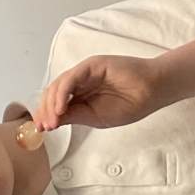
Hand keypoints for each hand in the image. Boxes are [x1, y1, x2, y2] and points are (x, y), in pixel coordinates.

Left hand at [36, 54, 168, 130]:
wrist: (152, 92)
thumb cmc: (130, 104)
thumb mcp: (96, 117)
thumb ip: (74, 116)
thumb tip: (52, 120)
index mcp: (81, 94)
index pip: (56, 102)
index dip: (47, 114)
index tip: (42, 129)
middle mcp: (80, 81)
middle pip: (53, 93)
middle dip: (46, 111)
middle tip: (45, 126)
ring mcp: (85, 72)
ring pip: (59, 85)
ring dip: (52, 104)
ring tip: (52, 121)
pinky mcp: (92, 65)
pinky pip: (71, 79)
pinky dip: (62, 93)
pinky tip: (61, 108)